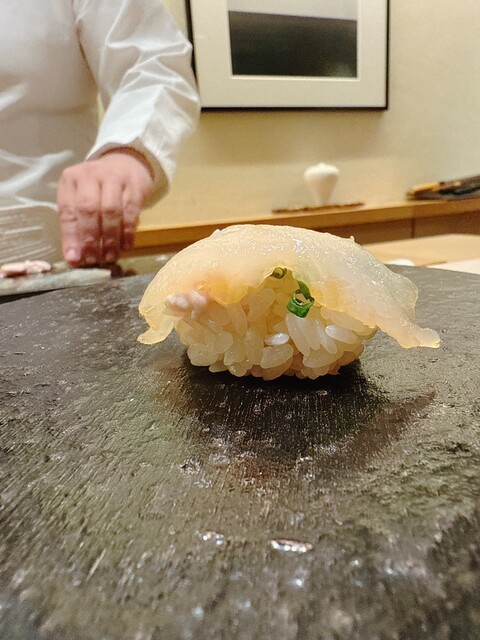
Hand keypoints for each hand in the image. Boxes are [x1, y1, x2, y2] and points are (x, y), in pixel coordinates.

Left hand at [56, 149, 153, 265]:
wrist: (126, 164)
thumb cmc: (98, 188)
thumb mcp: (79, 199)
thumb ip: (75, 225)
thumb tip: (74, 257)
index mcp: (71, 180)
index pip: (68, 210)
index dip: (71, 237)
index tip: (75, 259)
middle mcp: (90, 175)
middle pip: (89, 210)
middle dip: (91, 239)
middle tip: (94, 260)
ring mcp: (114, 178)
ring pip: (111, 212)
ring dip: (110, 239)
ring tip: (110, 256)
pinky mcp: (135, 186)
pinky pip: (131, 213)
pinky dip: (127, 233)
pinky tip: (125, 246)